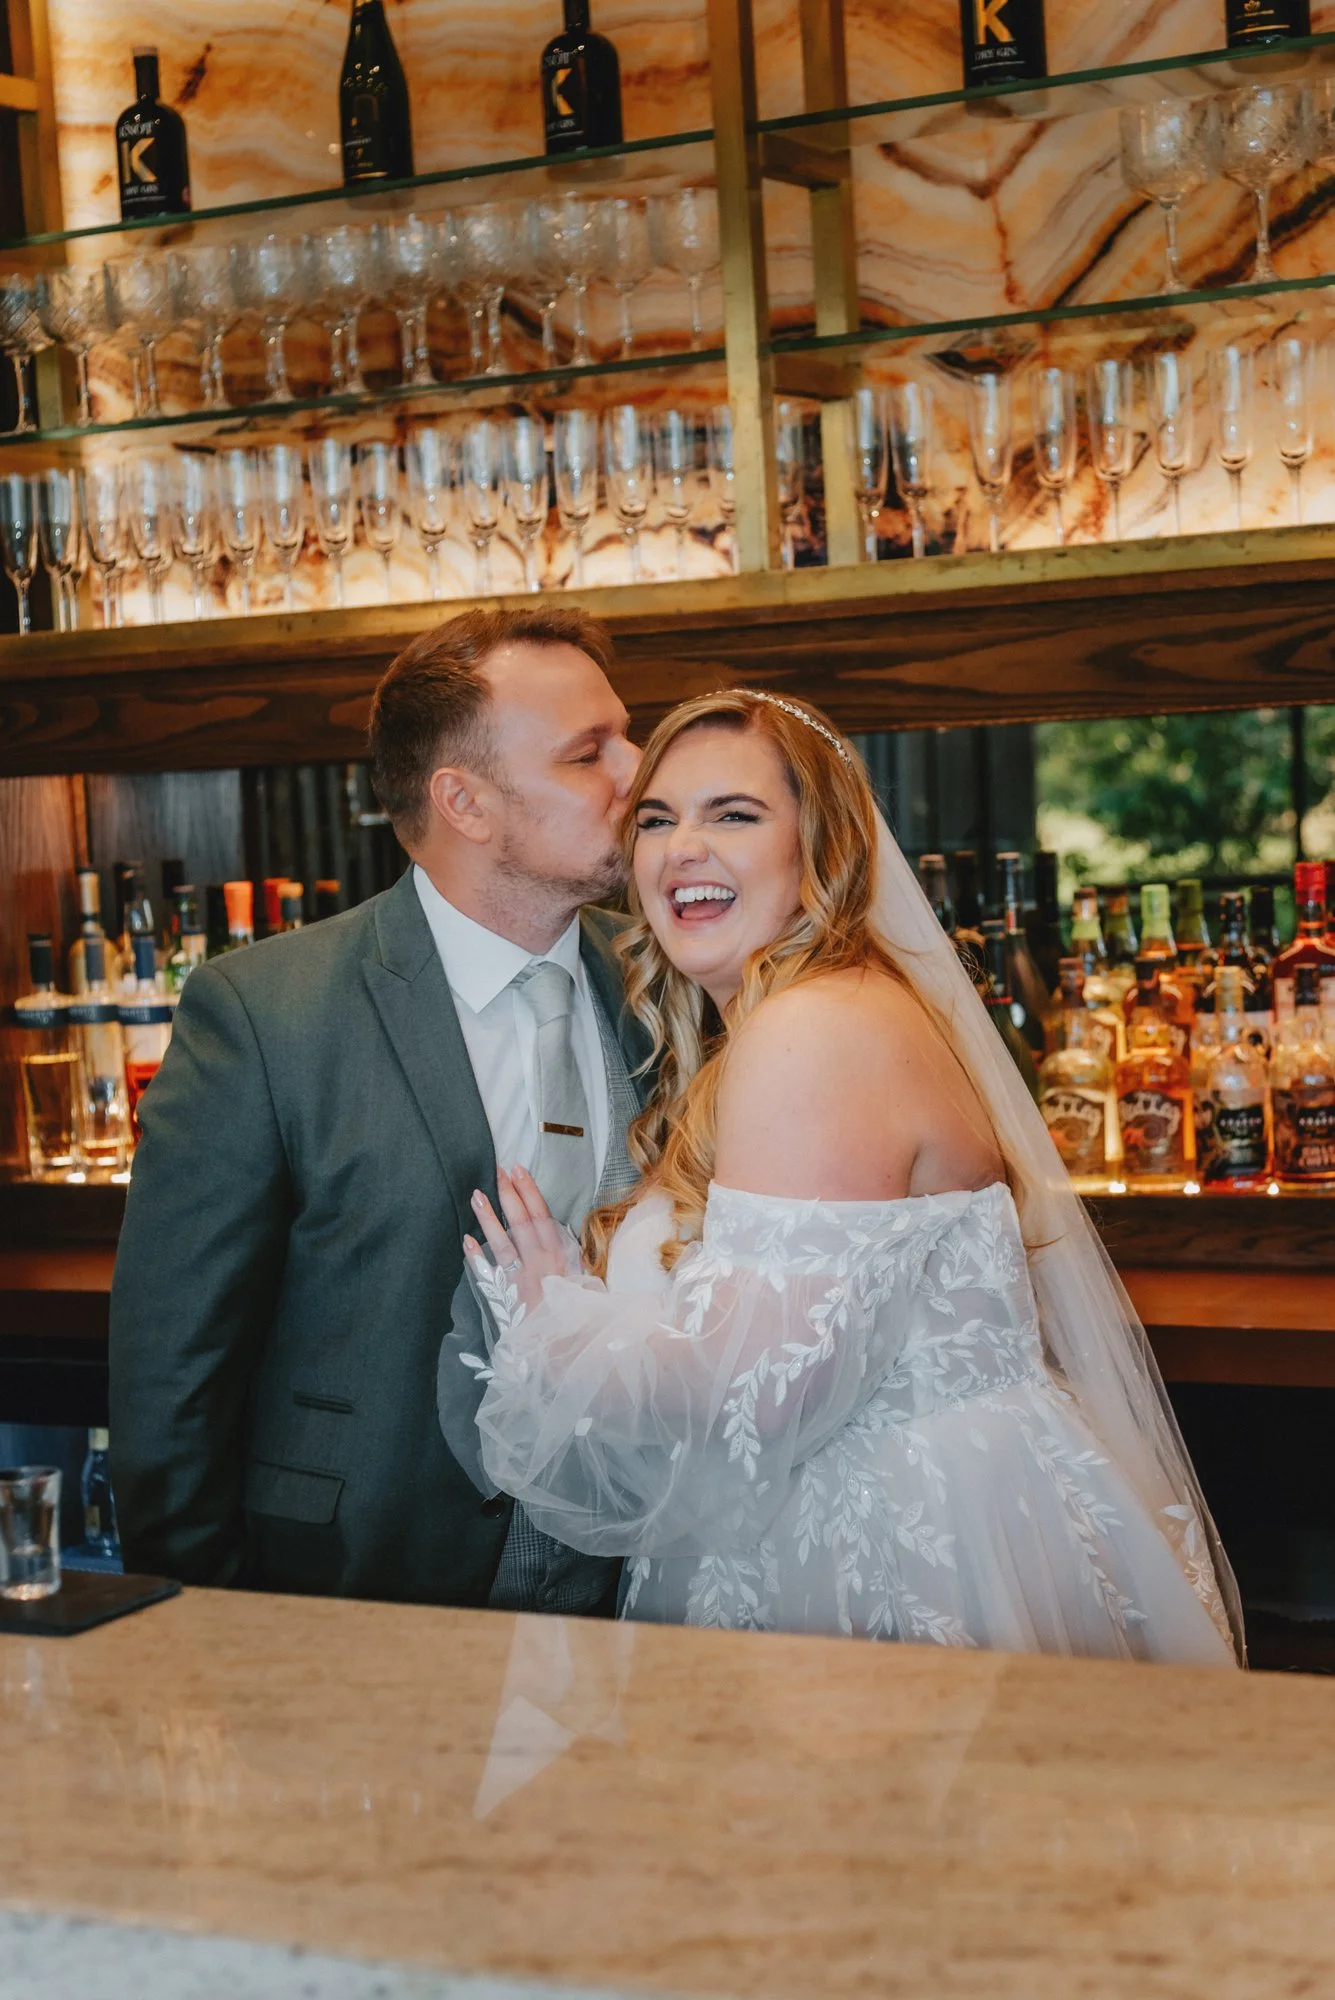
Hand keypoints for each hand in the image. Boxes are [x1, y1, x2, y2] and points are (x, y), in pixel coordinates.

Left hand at [465, 1166, 570, 1316]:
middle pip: (523, 1223)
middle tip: (497, 1171)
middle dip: (509, 1195)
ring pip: (504, 1243)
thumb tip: (563, 1236)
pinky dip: (477, 1256)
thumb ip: (571, 1258)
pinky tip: (465, 1239)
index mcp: (561, 1256)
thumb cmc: (579, 1313)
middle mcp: (542, 1264)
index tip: (519, 1171)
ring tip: (476, 1195)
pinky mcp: (509, 1296)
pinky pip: (490, 1273)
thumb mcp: (584, 1280)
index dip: (530, 1192)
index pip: (543, 1217)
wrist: (568, 1346)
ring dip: (489, 1218)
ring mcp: (523, 1279)